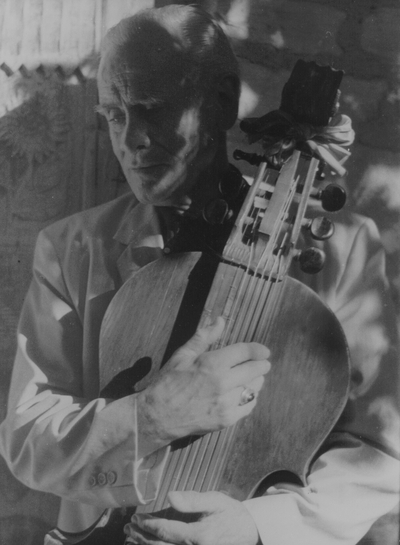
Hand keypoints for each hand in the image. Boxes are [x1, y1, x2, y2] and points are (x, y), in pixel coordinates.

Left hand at [124, 491, 259, 544]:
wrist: (250, 533)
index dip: (147, 524)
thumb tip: (170, 496)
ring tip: (131, 538)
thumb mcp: (215, 500)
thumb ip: (193, 500)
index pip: (165, 531)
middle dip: (141, 537)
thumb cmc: (230, 513)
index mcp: (199, 535)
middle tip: (128, 527)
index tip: (136, 517)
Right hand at [136, 317, 270, 456]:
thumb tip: (221, 320)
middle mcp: (222, 383)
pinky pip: (249, 406)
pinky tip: (244, 394)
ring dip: (256, 381)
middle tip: (263, 363)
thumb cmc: (169, 382)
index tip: (264, 351)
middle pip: (255, 370)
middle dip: (262, 365)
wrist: (158, 415)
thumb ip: (204, 337)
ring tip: (252, 377)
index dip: (258, 350)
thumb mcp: (183, 355)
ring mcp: (226, 403)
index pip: (245, 352)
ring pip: (254, 388)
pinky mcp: (226, 420)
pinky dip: (250, 398)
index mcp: (212, 364)